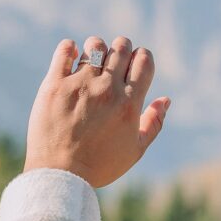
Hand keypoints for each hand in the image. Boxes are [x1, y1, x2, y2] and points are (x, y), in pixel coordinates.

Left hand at [23, 35, 171, 188]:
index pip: (144, 60)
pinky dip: (69, 48)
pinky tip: (70, 56)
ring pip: (95, 45)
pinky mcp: (54, 85)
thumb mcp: (135, 150)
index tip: (133, 67)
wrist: (60, 175)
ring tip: (91, 62)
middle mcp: (107, 89)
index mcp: (129, 103)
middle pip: (122, 46)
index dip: (142, 58)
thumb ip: (154, 123)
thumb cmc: (100, 165)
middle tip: (113, 63)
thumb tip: (165, 99)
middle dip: (122, 49)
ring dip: (96, 48)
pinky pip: (64, 52)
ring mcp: (79, 84)